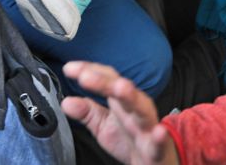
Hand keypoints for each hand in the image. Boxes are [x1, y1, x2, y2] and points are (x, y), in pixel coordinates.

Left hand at [61, 61, 178, 164]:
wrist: (153, 161)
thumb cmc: (129, 139)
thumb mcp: (103, 125)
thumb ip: (86, 112)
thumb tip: (67, 102)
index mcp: (121, 102)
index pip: (107, 80)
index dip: (90, 72)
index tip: (70, 69)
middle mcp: (135, 110)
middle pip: (122, 91)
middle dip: (105, 81)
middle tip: (86, 76)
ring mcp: (147, 128)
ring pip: (142, 109)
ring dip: (131, 97)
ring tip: (120, 87)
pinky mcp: (156, 149)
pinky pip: (158, 143)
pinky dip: (159, 137)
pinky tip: (157, 132)